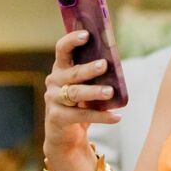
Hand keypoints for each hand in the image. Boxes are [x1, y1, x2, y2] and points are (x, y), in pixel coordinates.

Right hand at [42, 31, 121, 167]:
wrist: (66, 135)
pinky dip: (101, 116)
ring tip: (110, 92)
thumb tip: (115, 63)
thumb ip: (95, 75)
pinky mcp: (58, 117)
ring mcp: (53, 99)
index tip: (87, 35)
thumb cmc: (79, 104)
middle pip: (72, 73)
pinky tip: (117, 117)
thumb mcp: (86, 86)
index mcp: (60, 68)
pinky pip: (82, 115)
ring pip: (75, 93)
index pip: (62, 49)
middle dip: (88, 68)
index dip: (72, 40)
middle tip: (105, 65)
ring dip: (94, 92)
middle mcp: (53, 82)